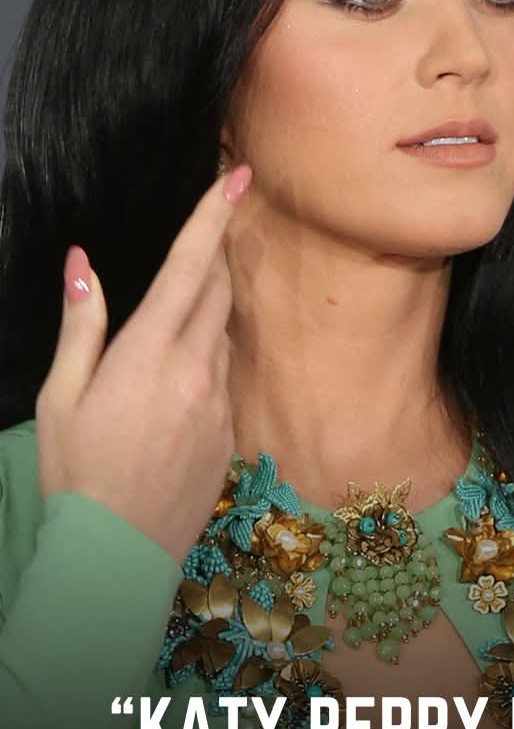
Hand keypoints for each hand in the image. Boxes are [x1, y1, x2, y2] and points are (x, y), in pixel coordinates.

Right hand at [35, 165, 251, 564]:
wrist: (120, 552)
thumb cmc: (76, 473)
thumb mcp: (60, 397)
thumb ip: (83, 326)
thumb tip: (84, 264)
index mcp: (151, 355)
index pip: (190, 269)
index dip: (214, 217)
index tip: (237, 177)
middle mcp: (198, 371)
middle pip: (218, 292)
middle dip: (216, 253)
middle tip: (212, 224)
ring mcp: (221, 402)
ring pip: (224, 333)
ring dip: (210, 307)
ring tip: (185, 299)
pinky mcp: (231, 432)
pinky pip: (225, 376)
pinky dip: (208, 358)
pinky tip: (177, 379)